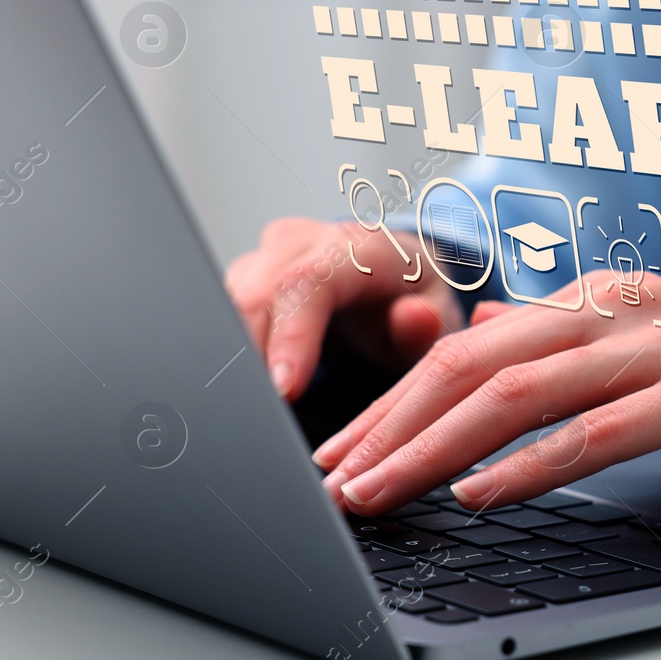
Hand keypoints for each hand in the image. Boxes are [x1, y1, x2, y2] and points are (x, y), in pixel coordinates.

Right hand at [225, 217, 464, 399]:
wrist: (396, 275)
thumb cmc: (414, 301)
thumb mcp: (438, 317)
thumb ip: (427, 325)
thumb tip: (414, 317)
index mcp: (356, 247)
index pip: (308, 282)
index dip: (291, 336)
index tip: (284, 389)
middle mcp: (304, 242)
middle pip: (255, 296)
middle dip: (254, 360)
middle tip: (265, 416)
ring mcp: (268, 255)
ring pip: (228, 305)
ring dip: (237, 358)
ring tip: (259, 406)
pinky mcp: (246, 274)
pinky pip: (222, 312)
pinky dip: (231, 352)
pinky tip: (250, 385)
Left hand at [315, 271, 660, 514]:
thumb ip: (580, 343)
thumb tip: (493, 342)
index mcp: (610, 297)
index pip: (476, 343)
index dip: (398, 396)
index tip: (345, 447)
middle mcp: (626, 309)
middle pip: (476, 358)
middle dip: (390, 420)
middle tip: (331, 476)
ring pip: (521, 389)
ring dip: (434, 445)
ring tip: (376, 491)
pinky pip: (601, 429)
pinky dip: (531, 464)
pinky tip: (482, 495)